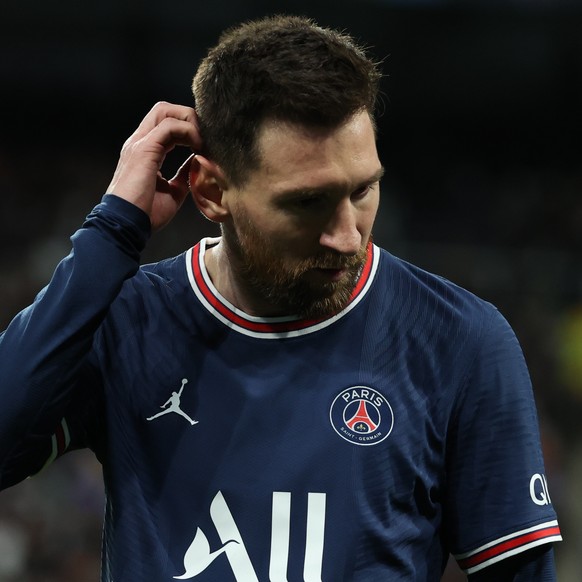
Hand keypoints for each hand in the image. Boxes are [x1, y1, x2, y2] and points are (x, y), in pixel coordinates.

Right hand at [106, 102, 202, 230]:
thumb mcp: (172, 192)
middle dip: (189, 118)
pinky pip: (169, 126)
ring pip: (166, 111)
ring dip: (190, 122)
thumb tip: (196, 164)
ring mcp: (140, 143)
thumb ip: (183, 175)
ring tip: (203, 143)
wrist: (127, 224)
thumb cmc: (146, 214)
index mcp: (145, 151)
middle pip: (164, 110)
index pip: (165, 123)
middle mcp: (139, 142)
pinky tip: (198, 148)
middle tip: (206, 138)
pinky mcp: (145, 149)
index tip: (204, 145)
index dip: (187, 128)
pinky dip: (188, 131)